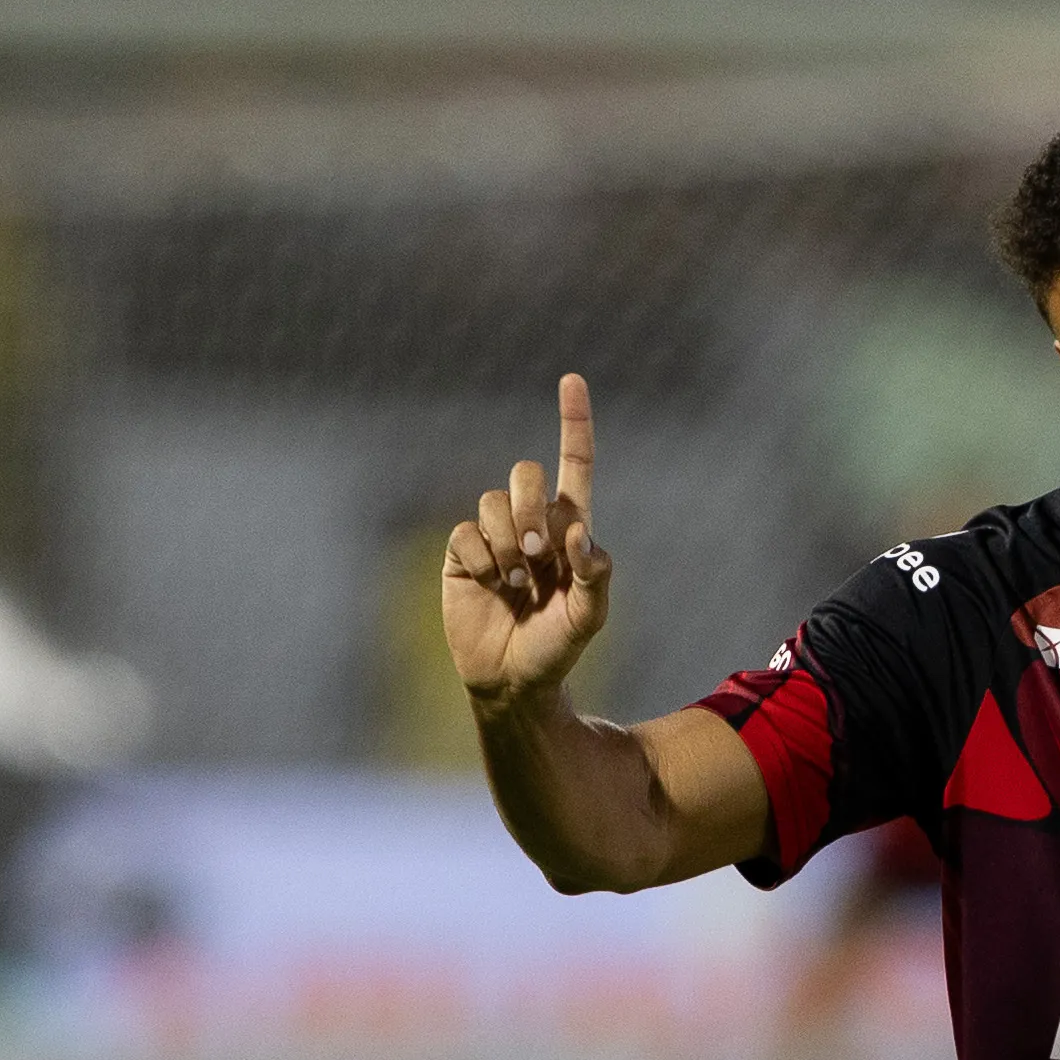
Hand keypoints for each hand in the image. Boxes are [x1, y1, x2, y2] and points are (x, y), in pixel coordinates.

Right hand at [443, 373, 615, 713]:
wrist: (513, 679)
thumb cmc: (558, 648)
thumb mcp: (589, 617)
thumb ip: (596, 575)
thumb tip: (579, 533)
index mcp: (570, 528)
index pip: (576, 464)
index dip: (574, 422)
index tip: (572, 380)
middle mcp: (531, 522)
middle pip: (525, 473)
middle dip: (530, 507)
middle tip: (539, 554)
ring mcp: (494, 536)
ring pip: (492, 502)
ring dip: (508, 544)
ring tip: (517, 583)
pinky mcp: (463, 554)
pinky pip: (465, 533)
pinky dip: (482, 560)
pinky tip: (492, 586)